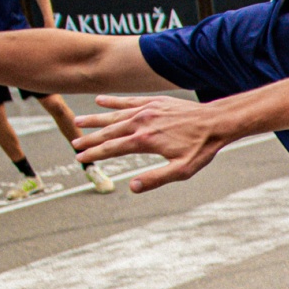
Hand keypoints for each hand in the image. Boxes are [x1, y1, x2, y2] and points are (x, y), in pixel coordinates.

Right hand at [72, 94, 230, 190]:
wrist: (215, 122)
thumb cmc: (200, 149)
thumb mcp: (182, 170)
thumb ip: (156, 179)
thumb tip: (132, 188)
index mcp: (144, 141)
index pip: (111, 148)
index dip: (94, 154)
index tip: (80, 159)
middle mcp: (141, 123)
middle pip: (108, 132)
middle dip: (89, 139)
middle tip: (73, 143)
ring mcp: (146, 110)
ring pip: (114, 115)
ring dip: (95, 119)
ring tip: (78, 122)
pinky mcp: (153, 102)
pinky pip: (128, 101)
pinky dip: (113, 101)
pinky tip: (99, 101)